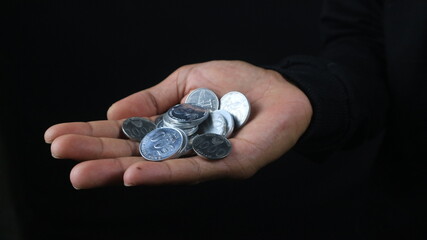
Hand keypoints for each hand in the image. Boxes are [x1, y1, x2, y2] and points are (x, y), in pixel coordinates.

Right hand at [44, 60, 311, 188]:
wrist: (283, 90)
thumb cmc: (237, 84)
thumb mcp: (187, 80)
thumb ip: (152, 98)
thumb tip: (113, 111)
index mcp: (169, 128)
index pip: (125, 134)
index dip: (92, 134)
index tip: (56, 136)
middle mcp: (181, 149)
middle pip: (133, 154)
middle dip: (95, 156)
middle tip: (60, 158)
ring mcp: (202, 160)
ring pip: (154, 168)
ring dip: (116, 171)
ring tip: (81, 174)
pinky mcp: (226, 166)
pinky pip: (191, 170)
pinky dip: (161, 173)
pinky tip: (132, 175)